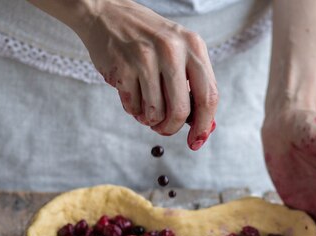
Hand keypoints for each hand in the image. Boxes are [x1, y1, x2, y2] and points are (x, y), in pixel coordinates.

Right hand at [75, 0, 217, 149]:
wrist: (107, 13)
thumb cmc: (147, 38)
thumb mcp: (178, 51)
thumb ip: (192, 84)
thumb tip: (201, 126)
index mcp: (193, 46)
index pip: (208, 96)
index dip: (204, 125)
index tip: (196, 142)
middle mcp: (172, 50)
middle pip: (181, 111)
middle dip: (171, 128)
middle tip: (163, 128)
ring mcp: (145, 58)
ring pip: (154, 113)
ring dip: (149, 119)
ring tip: (145, 106)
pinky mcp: (122, 67)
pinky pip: (132, 107)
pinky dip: (133, 109)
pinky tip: (132, 93)